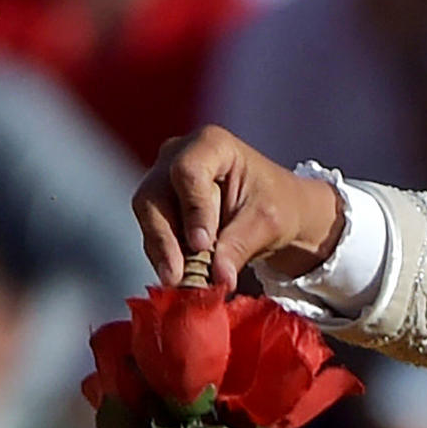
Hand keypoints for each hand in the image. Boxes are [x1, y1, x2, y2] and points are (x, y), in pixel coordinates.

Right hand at [134, 126, 345, 289]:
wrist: (277, 211)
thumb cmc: (278, 205)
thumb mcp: (268, 223)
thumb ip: (239, 246)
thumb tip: (219, 278)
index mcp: (211, 144)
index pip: (188, 172)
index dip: (192, 210)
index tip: (202, 244)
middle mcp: (178, 155)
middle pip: (156, 195)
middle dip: (166, 239)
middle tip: (177, 277)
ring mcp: (164, 179)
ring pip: (148, 216)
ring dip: (163, 252)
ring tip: (180, 283)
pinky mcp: (160, 205)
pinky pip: (153, 232)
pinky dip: (164, 257)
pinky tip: (178, 279)